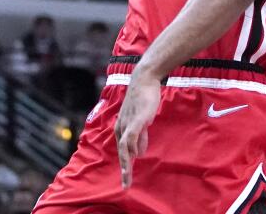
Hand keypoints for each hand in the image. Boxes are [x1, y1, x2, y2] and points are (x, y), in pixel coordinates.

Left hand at [114, 69, 160, 187]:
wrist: (144, 80)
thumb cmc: (143, 98)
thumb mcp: (142, 120)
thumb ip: (141, 136)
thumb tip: (139, 152)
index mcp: (121, 128)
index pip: (122, 150)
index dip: (125, 165)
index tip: (127, 178)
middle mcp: (122, 127)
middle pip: (121, 152)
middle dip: (124, 169)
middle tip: (126, 185)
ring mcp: (128, 124)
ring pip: (124, 148)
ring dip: (127, 163)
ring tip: (128, 176)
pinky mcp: (136, 119)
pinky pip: (131, 136)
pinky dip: (132, 147)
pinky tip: (136, 155)